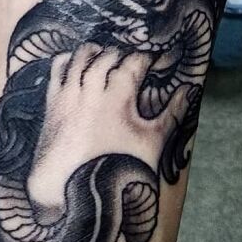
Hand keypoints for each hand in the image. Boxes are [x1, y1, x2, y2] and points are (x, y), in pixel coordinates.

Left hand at [27, 43, 190, 208]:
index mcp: (118, 97)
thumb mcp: (152, 142)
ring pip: (78, 58)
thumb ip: (172, 113)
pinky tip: (72, 60)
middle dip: (120, 53)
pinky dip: (66, 59)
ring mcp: (69, 95)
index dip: (146, 57)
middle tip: (129, 57)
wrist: (74, 190)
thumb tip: (189, 90)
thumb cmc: (118, 167)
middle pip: (105, 57)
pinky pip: (56, 70)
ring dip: (92, 51)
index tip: (155, 58)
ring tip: (102, 51)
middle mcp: (90, 90)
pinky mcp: (53, 103)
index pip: (133, 62)